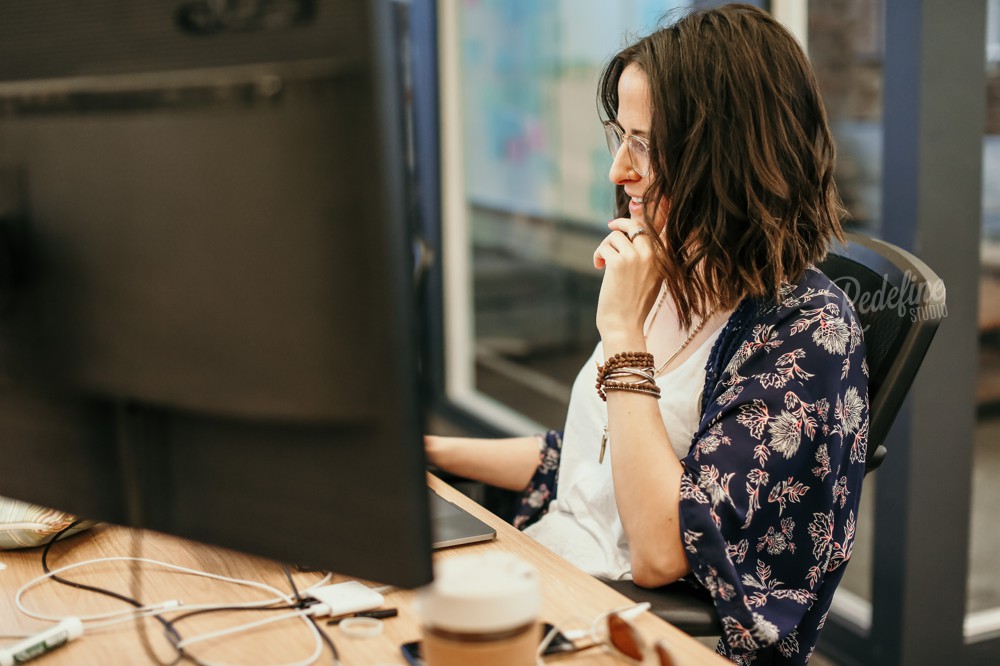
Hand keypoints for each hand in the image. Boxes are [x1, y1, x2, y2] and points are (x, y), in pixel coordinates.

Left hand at [593, 219, 660, 346]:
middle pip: (635, 225)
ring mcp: (636, 257)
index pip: (660, 229)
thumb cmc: (633, 306)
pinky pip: (604, 247)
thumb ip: (647, 260)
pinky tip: (598, 266)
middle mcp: (653, 256)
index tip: (637, 210)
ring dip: (605, 247)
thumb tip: (633, 236)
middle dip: (620, 225)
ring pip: (615, 236)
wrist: (624, 325)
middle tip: (610, 227)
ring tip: (602, 261)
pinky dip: (598, 255)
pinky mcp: (619, 262)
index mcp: (663, 261)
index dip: (646, 216)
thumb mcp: (649, 280)